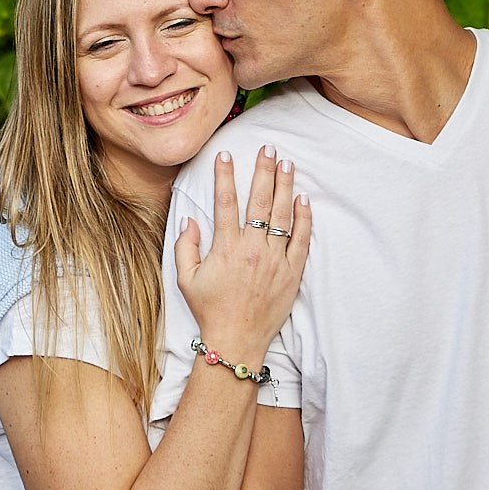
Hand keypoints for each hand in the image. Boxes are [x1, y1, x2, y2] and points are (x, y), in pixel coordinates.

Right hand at [175, 147, 311, 362]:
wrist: (237, 340)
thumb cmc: (210, 310)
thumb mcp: (186, 279)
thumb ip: (186, 247)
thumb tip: (189, 219)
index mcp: (226, 248)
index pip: (225, 202)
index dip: (224, 176)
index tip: (226, 154)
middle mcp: (252, 249)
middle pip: (259, 201)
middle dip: (263, 171)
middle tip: (268, 149)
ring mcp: (275, 259)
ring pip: (281, 215)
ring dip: (284, 187)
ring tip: (287, 164)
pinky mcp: (292, 272)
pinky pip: (301, 240)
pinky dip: (303, 218)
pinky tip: (302, 199)